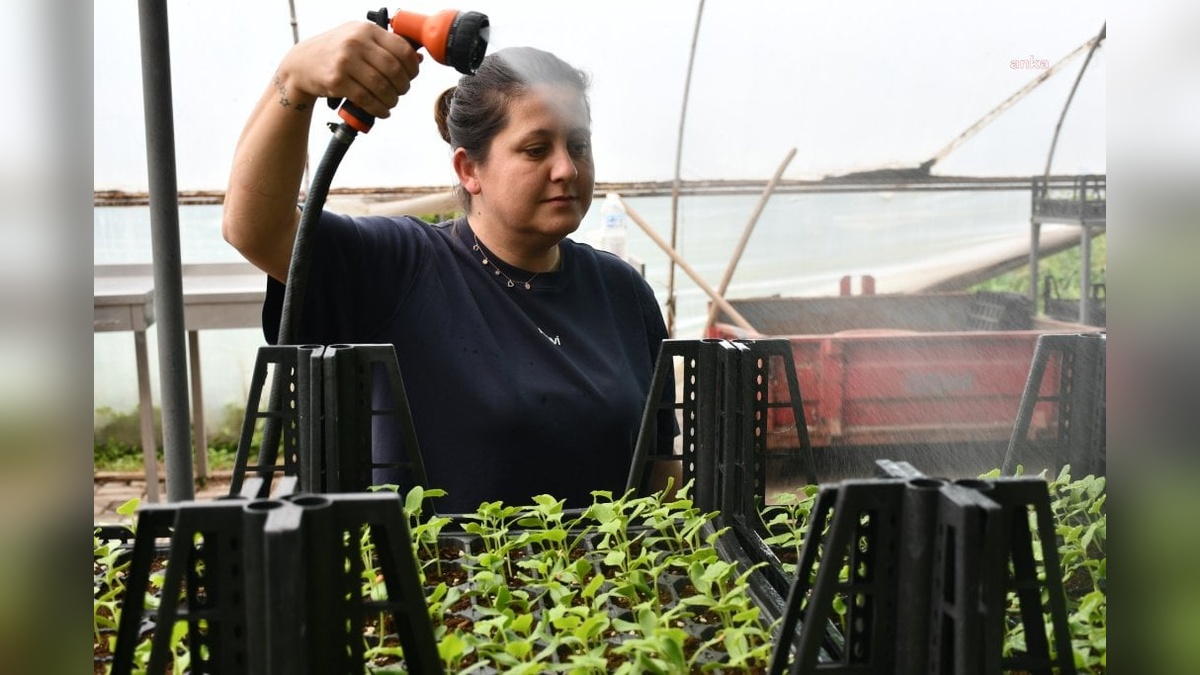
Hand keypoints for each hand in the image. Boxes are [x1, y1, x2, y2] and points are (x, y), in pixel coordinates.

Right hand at [276, 21, 423, 118]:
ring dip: (392, 100)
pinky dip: (379, 109)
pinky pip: (367, 99)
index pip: (402, 48)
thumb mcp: (358, 39)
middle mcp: (356, 42)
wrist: (301, 63)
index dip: (412, 67)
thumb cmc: (335, 51)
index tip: (411, 76)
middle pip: (394, 69)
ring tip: (391, 102)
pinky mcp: (336, 80)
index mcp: (366, 29)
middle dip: (403, 86)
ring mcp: (345, 61)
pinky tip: (382, 111)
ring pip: (382, 86)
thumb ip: (385, 46)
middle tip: (401, 91)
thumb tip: (417, 58)